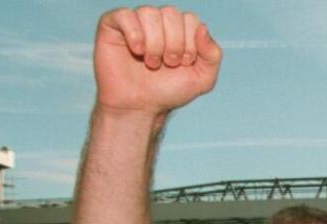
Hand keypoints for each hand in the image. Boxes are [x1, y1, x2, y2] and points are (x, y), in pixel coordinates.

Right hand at [95, 6, 221, 115]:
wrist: (140, 107)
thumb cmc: (169, 91)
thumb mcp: (202, 79)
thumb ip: (213, 55)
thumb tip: (203, 28)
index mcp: (180, 29)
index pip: (190, 19)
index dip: (190, 42)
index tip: (183, 63)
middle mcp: (158, 22)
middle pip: (171, 13)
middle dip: (174, 43)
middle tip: (168, 64)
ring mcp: (135, 22)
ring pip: (149, 13)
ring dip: (155, 43)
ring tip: (152, 62)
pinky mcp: (113, 26)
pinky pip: (124, 15)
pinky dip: (134, 33)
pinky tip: (137, 51)